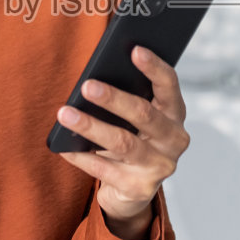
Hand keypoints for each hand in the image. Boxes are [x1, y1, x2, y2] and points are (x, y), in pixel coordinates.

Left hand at [56, 46, 189, 239]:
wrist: (133, 190)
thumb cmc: (132, 139)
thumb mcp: (135, 119)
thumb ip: (128, 97)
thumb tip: (95, 77)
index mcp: (175, 114)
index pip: (169, 85)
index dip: (154, 67)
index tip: (134, 49)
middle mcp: (174, 140)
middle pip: (143, 114)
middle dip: (114, 98)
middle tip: (87, 85)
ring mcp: (159, 166)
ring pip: (122, 142)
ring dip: (91, 126)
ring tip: (65, 113)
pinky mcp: (139, 188)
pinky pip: (105, 169)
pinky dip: (82, 156)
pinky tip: (64, 145)